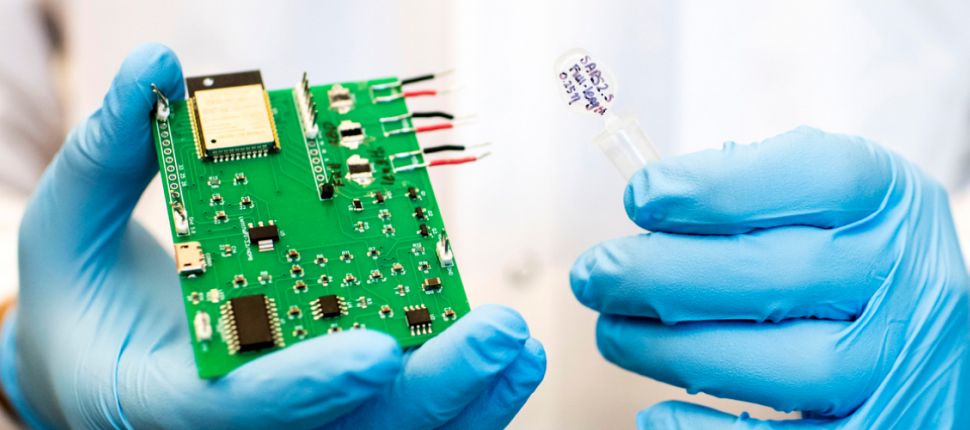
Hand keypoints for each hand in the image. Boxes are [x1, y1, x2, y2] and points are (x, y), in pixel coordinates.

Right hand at [0, 44, 544, 428]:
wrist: (97, 372)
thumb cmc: (84, 308)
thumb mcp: (69, 233)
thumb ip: (112, 155)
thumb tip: (155, 70)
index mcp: (158, 402)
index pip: (239, 409)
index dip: (309, 387)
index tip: (379, 347)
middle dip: (428, 391)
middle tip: (497, 335)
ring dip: (462, 400)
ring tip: (517, 345)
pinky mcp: (324, 420)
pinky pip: (398, 425)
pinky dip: (459, 403)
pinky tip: (506, 365)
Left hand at [570, 127, 969, 427]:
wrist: (915, 323)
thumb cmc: (840, 248)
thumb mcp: (820, 196)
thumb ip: (752, 189)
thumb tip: (649, 204)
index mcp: (891, 203)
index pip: (825, 177)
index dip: (720, 187)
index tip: (639, 197)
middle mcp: (913, 281)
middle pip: (787, 275)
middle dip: (666, 276)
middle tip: (596, 275)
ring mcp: (902, 362)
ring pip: (795, 366)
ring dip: (678, 352)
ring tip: (613, 332)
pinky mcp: (888, 425)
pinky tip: (656, 412)